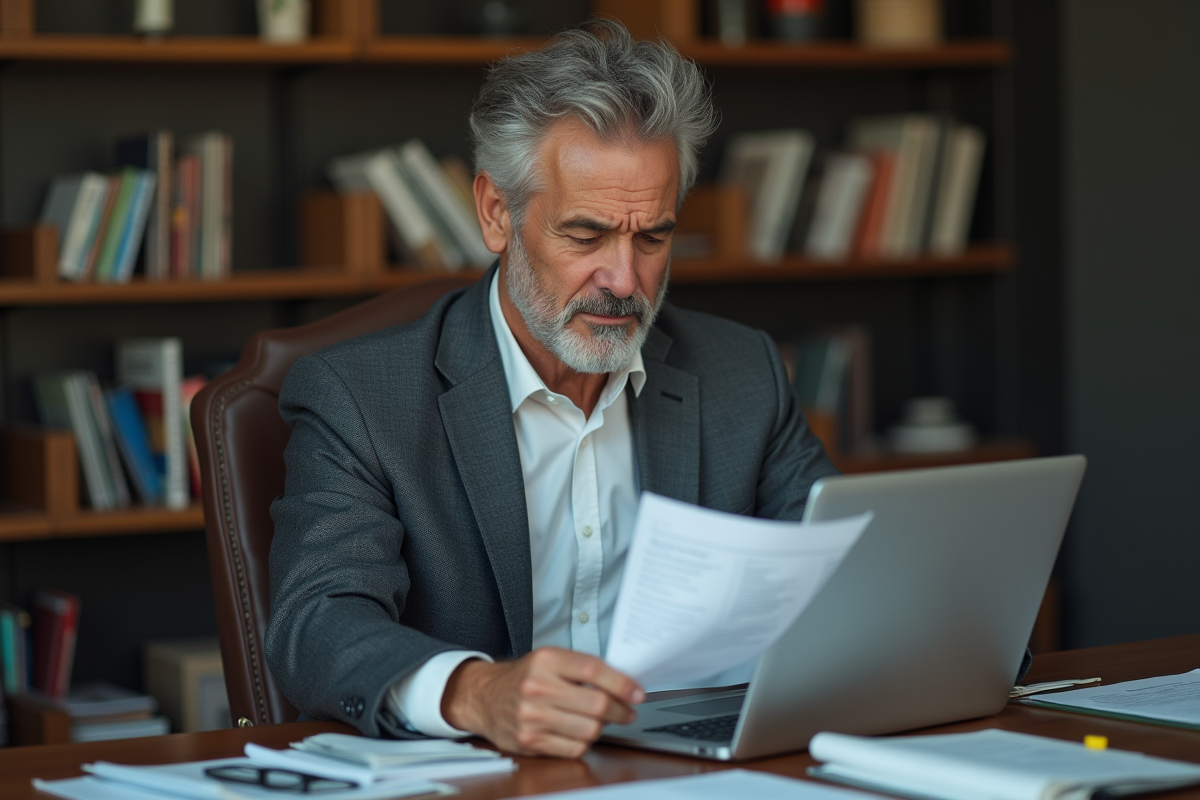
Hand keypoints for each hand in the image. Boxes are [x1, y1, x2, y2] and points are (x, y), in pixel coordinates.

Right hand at [441, 647, 644, 757]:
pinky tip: (579, 732)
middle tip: (627, 711)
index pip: (593, 670)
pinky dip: (584, 742)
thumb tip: (623, 684)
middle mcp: (537, 686)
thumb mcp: (549, 659)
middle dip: (620, 710)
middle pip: (596, 704)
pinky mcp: (530, 740)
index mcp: (546, 660)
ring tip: (600, 720)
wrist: (484, 697)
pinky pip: (573, 748)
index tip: (637, 693)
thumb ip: (582, 668)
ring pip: (589, 729)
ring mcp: (532, 716)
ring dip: (602, 727)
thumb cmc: (523, 677)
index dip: (621, 684)